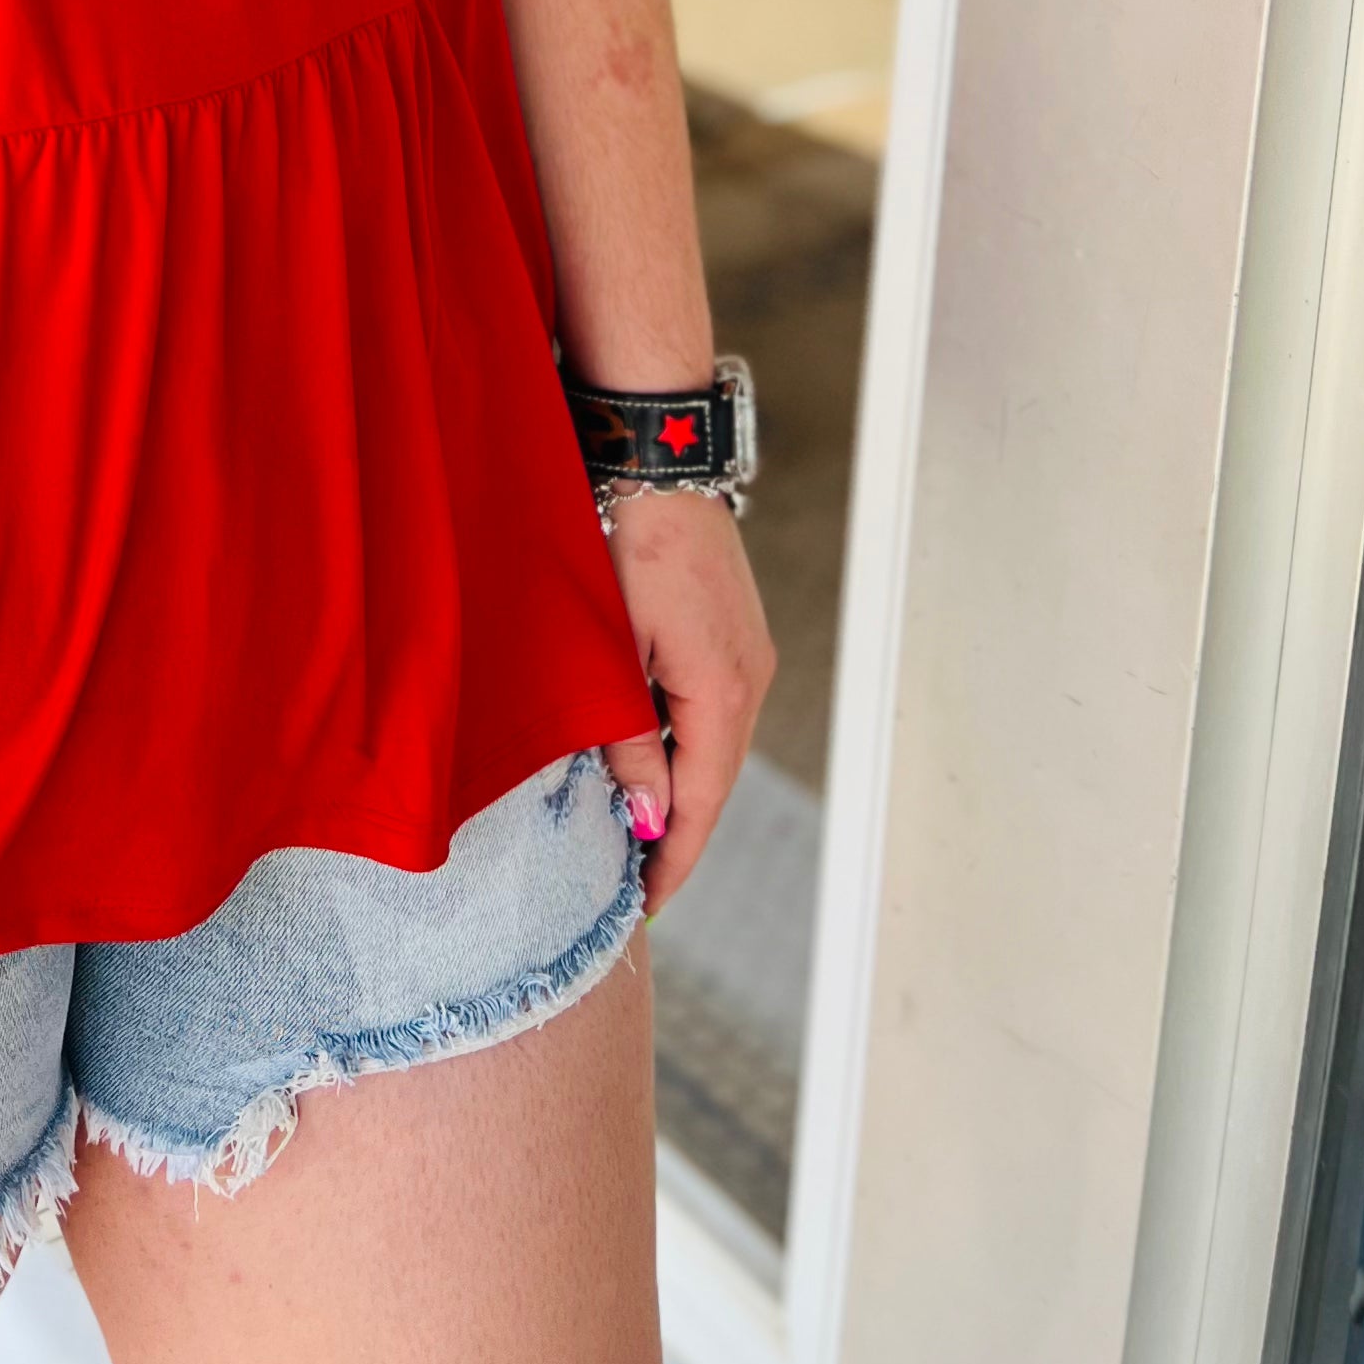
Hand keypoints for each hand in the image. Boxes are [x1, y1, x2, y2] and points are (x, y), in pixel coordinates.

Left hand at [599, 491, 774, 913]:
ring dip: (679, 788)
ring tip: (633, 829)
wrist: (655, 459)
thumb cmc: (624, 543)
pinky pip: (711, 709)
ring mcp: (748, 654)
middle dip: (676, 834)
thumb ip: (626, 736)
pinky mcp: (735, 632)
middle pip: (714, 781)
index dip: (671, 860)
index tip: (641, 905)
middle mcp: (751, 680)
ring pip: (713, 745)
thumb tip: (647, 817)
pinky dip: (682, 743)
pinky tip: (649, 756)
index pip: (700, 804)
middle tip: (630, 881)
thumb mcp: (613, 648)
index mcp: (724, 693)